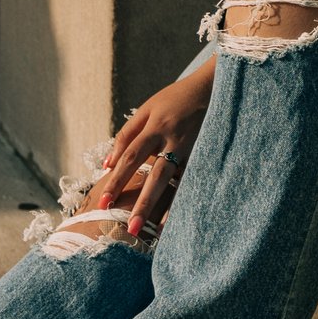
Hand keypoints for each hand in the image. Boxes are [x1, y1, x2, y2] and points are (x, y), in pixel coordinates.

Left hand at [90, 64, 213, 239]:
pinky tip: (177, 219)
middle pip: (154, 175)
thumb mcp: (147, 108)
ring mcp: (193, 149)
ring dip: (163, 208)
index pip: (131, 156)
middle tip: (128, 227)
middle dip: (141, 202)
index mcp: (155, 126)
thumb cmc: (174, 99)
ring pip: (177, 182)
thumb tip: (107, 165)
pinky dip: (184, 201)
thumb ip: (127, 134)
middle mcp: (174, 139)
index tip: (104, 201)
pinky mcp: (206, 155)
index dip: (117, 180)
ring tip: (152, 231)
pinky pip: (192, 182)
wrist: (213, 87)